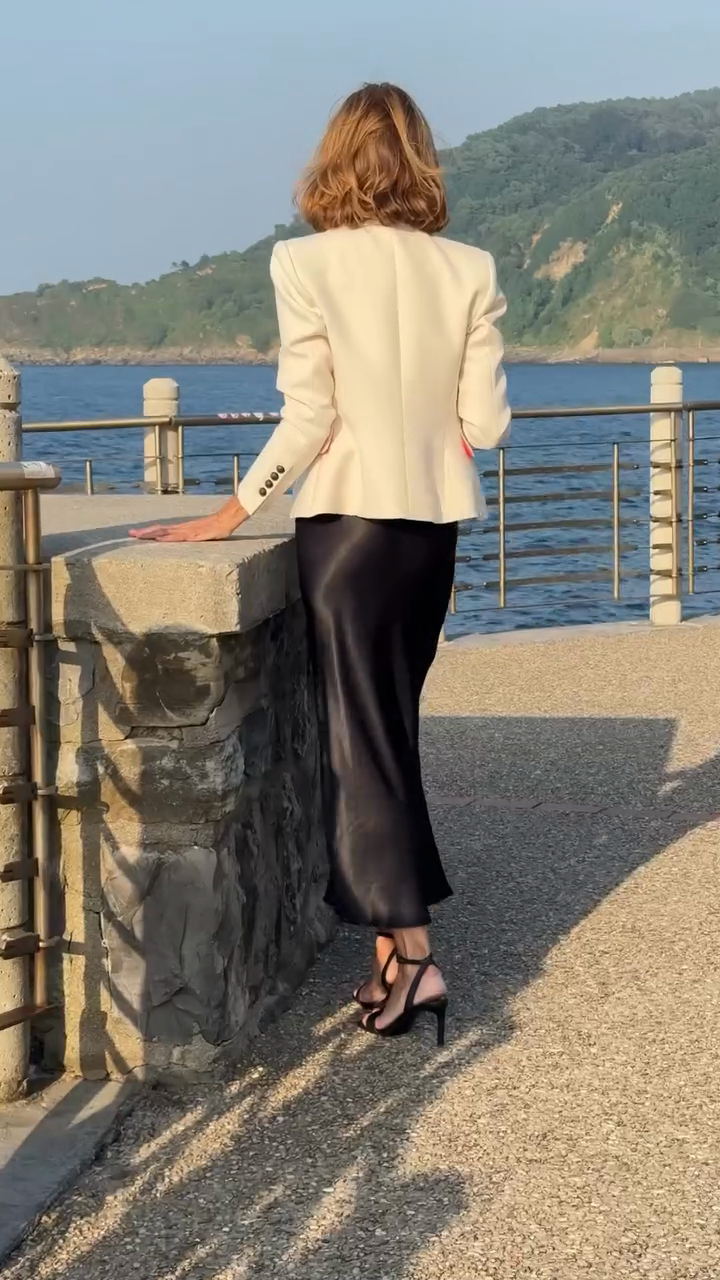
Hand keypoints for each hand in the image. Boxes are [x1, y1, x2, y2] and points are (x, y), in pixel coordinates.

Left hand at [129, 505, 245, 541]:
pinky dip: (167, 538)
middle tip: (130, 534)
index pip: (161, 529)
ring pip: (165, 532)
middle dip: (144, 532)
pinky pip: (178, 537)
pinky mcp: (194, 535)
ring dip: (151, 534)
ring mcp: (187, 531)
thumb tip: (185, 541)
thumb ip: (192, 536)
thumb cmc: (215, 527)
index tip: (136, 534)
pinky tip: (159, 540)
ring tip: (138, 536)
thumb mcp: (201, 533)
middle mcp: (181, 528)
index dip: (148, 531)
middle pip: (159, 530)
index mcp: (181, 528)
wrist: (226, 519)